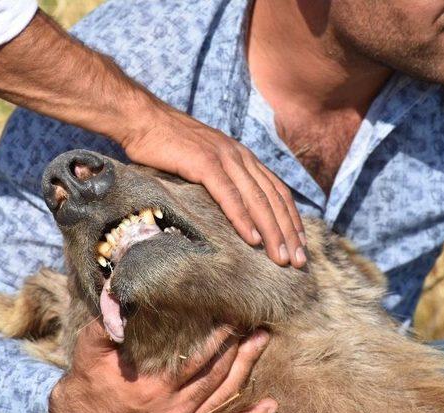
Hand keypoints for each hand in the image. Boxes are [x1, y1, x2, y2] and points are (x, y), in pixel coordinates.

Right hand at [49, 321, 276, 412]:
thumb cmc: (87, 387)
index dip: (218, 335)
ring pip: (225, 396)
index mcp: (154, 388)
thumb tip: (119, 293)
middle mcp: (174, 410)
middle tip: (256, 321)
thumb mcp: (89, 351)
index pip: (197, 357)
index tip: (232, 313)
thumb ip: (105, 324)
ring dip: (247, 369)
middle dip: (239, 346)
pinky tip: (269, 406)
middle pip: (218, 374)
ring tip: (262, 342)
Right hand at [122, 103, 306, 267]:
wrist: (143, 120)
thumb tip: (231, 209)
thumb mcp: (204, 162)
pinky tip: (252, 240)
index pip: (278, 191)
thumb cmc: (168, 145)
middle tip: (298, 261)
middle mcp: (241, 156)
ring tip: (280, 257)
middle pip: (274, 199)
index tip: (300, 245)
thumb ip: (222, 180)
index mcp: (243, 157)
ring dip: (272, 231)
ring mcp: (224, 158)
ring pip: (257, 199)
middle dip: (289, 232)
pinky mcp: (205, 163)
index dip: (292, 219)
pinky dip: (243, 219)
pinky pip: (229, 195)